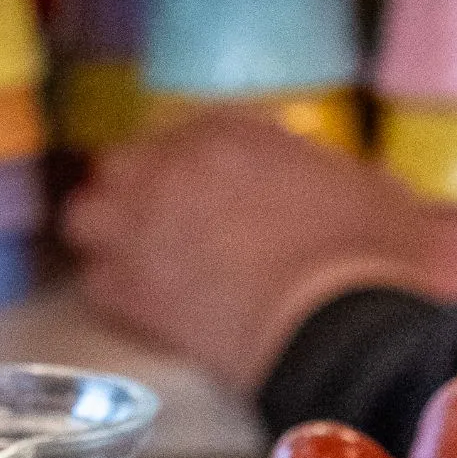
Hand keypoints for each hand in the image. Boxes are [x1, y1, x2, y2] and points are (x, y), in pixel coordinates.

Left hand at [63, 113, 456, 394]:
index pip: (193, 130)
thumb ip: (331, 177)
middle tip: (170, 220)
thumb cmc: (367, 252)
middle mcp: (170, 168)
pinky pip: (96, 281)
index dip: (200, 164)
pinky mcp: (128, 290)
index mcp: (230, 131)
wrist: (333, 327)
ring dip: (110, 233)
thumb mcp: (368, 189)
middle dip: (139, 188)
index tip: (217, 189)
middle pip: (121, 163)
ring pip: (88, 215)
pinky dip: (115, 290)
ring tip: (143, 259)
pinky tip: (148, 304)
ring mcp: (140, 227)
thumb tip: (338, 194)